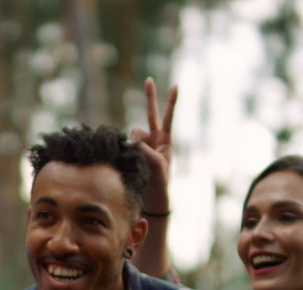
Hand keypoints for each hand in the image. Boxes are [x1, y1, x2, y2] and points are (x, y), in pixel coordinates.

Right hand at [130, 77, 177, 213]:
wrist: (151, 196)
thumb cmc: (159, 180)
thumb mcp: (156, 163)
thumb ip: (144, 148)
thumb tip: (129, 140)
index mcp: (166, 139)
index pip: (168, 117)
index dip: (171, 102)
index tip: (176, 86)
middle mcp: (154, 138)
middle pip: (150, 113)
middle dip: (149, 96)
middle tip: (149, 79)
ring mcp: (142, 143)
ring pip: (133, 134)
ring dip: (135, 144)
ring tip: (141, 160)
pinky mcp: (131, 149)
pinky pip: (125, 142)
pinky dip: (126, 148)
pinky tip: (129, 158)